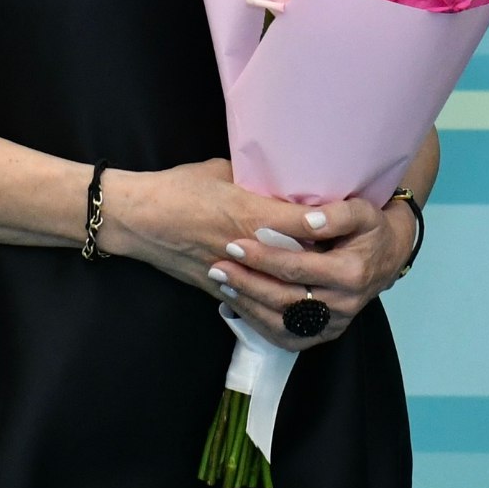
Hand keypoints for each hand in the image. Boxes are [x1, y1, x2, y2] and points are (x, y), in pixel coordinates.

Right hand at [99, 160, 394, 349]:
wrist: (135, 218)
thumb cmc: (178, 187)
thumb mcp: (222, 170)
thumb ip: (257, 180)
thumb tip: (283, 177)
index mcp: (248, 213)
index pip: (303, 224)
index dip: (330, 225)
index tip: (352, 220)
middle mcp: (243, 248)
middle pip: (299, 267)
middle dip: (327, 265)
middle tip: (353, 258)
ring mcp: (231, 274)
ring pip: (281, 299)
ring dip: (308, 297)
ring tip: (334, 290)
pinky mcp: (219, 290)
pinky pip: (257, 313)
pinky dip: (281, 317)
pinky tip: (300, 312)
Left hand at [213, 191, 414, 351]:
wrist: (388, 257)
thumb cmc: (370, 229)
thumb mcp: (362, 211)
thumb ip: (336, 214)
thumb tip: (308, 221)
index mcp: (351, 273)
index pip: (297, 268)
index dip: (263, 257)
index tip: (235, 243)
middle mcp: (343, 305)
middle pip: (284, 298)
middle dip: (247, 282)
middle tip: (218, 266)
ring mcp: (334, 324)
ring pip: (282, 323)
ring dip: (247, 304)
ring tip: (222, 285)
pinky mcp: (325, 335)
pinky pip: (286, 337)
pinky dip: (258, 323)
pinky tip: (237, 306)